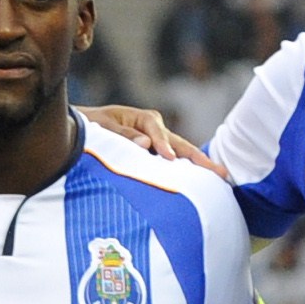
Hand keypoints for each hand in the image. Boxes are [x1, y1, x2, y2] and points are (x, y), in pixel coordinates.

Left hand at [80, 103, 216, 169]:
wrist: (84, 129)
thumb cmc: (91, 126)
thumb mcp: (101, 128)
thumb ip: (122, 135)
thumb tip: (146, 144)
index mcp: (143, 118)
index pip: (157, 131)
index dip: (163, 144)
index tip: (170, 159)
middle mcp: (156, 129)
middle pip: (181, 144)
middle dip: (200, 159)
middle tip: (220, 172)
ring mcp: (159, 142)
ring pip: (182, 155)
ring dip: (199, 167)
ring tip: (220, 178)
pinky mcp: (157, 155)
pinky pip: (174, 164)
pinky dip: (187, 172)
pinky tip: (201, 184)